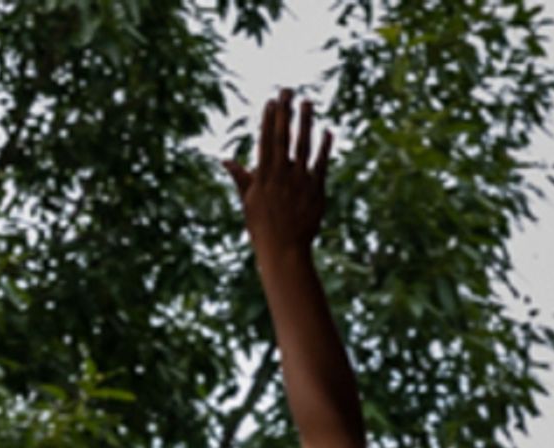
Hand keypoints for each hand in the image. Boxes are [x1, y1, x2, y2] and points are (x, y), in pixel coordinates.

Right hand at [224, 90, 332, 253]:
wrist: (285, 251)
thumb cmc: (263, 228)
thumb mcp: (248, 202)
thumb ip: (241, 178)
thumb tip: (225, 160)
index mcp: (264, 176)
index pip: (266, 141)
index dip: (269, 119)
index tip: (272, 101)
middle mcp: (281, 175)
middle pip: (284, 137)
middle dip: (286, 112)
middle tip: (288, 90)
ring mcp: (300, 182)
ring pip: (303, 146)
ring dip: (306, 122)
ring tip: (308, 103)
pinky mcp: (316, 191)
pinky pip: (321, 164)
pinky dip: (325, 147)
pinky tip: (327, 131)